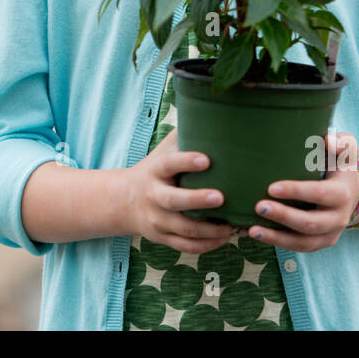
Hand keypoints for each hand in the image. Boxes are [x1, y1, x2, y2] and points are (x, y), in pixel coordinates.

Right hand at [121, 128, 236, 253]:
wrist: (124, 201)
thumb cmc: (156, 170)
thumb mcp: (163, 150)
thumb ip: (185, 135)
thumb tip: (214, 111)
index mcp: (155, 171)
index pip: (170, 164)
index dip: (187, 162)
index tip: (207, 160)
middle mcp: (154, 196)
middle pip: (174, 201)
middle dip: (197, 200)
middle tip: (221, 197)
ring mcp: (157, 220)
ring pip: (184, 229)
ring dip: (210, 230)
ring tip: (234, 225)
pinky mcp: (163, 238)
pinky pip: (185, 246)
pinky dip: (207, 245)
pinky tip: (225, 239)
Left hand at [245, 132, 358, 252]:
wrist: (351, 192)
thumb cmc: (339, 164)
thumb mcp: (346, 150)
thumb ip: (341, 142)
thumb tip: (328, 140)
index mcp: (342, 194)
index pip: (320, 194)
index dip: (296, 192)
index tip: (271, 187)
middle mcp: (338, 218)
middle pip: (310, 223)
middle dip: (283, 216)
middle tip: (258, 206)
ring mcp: (330, 235)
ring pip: (303, 242)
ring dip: (276, 237)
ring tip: (251, 230)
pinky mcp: (319, 243)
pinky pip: (298, 247)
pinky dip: (277, 242)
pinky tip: (256, 234)